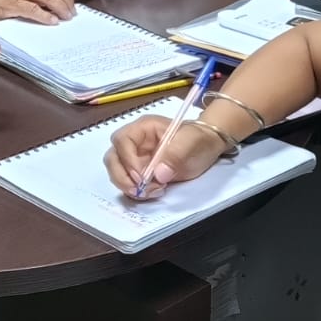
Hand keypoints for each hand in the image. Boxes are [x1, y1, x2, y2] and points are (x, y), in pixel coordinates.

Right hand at [103, 114, 225, 199]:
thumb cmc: (198, 139)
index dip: (127, 159)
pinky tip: (154, 192)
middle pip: (113, 158)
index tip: (142, 176)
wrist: (207, 147)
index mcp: (143, 128)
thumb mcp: (191, 142)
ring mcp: (135, 158)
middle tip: (139, 190)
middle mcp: (134, 143)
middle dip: (122, 177)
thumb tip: (158, 174)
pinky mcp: (140, 173)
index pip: (122, 141)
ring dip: (128, 186)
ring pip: (117, 172)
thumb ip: (176, 154)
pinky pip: (129, 183)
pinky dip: (136, 192)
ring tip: (151, 191)